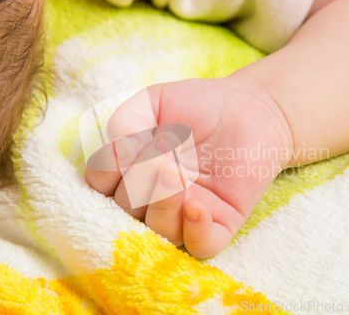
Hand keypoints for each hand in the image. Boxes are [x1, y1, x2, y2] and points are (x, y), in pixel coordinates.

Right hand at [85, 77, 291, 257]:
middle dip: (138, 181)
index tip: (129, 143)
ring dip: (161, 205)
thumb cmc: (198, 106)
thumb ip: (125, 122)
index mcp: (131, 172)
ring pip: (157, 232)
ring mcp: (184, 213)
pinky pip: (200, 246)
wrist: (250, 109)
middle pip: (125, 210)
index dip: (107, 170)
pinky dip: (194, 230)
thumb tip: (118, 154)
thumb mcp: (153, 102)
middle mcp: (152, 199)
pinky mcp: (219, 223)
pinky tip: (197, 204)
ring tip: (176, 173)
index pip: (99, 187)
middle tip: (164, 153)